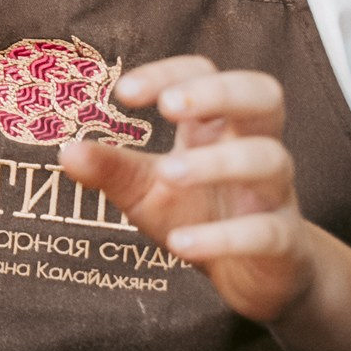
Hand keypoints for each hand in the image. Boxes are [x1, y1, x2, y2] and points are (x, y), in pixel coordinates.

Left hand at [58, 57, 313, 324]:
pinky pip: (266, 232)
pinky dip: (224, 238)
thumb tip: (65, 151)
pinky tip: (181, 244)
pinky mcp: (285, 243)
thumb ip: (111, 169)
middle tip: (169, 106)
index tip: (123, 93)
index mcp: (216, 126)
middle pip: (264, 95)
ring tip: (168, 174)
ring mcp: (275, 194)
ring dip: (217, 163)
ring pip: (269, 159)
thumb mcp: (145, 190)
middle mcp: (254, 147)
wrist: (256, 278)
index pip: (206, 72)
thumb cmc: (197, 214)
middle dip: (219, 92)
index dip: (170, 73)